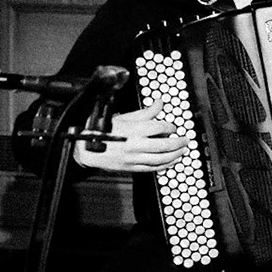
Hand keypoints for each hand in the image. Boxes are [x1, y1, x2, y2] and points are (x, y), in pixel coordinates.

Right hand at [72, 100, 189, 172]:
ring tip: (182, 151)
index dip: (170, 126)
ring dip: (175, 155)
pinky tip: (172, 162)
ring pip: (161, 158)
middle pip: (165, 145)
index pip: (160, 127)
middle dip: (179, 142)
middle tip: (185, 140)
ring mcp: (133, 158)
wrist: (85, 149)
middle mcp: (135, 145)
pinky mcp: (131, 168)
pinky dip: (166, 165)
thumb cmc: (102, 130)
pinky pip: (153, 168)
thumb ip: (145, 112)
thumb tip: (159, 103)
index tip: (173, 126)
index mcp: (133, 130)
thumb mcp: (123, 117)